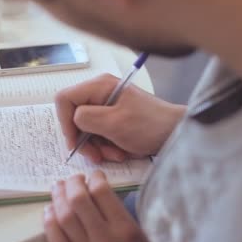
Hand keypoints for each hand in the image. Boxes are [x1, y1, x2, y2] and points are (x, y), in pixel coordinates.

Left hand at [44, 172, 161, 241]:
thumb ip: (134, 222)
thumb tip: (113, 199)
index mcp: (127, 232)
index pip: (103, 193)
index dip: (96, 178)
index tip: (95, 175)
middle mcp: (104, 241)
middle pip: (79, 201)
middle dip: (73, 184)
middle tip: (73, 178)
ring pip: (64, 218)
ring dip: (58, 199)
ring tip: (58, 188)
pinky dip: (49, 223)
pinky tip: (48, 212)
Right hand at [55, 74, 184, 162]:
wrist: (176, 133)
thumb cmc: (150, 125)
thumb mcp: (114, 123)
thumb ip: (87, 118)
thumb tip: (73, 119)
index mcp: (99, 86)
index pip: (65, 99)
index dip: (65, 123)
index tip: (76, 143)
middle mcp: (101, 92)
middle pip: (74, 117)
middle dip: (85, 140)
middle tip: (97, 155)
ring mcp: (108, 106)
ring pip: (87, 130)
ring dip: (99, 147)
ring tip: (116, 154)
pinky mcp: (115, 119)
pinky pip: (101, 134)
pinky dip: (108, 146)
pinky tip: (122, 151)